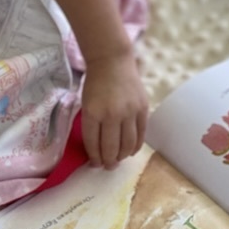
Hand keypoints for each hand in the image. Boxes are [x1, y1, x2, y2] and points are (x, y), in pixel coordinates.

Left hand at [81, 49, 147, 168]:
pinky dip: (135, 146)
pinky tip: (130, 151)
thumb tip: (96, 148)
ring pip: (127, 144)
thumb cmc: (95, 83)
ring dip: (122, 156)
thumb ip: (91, 124)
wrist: (112, 61)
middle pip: (111, 146)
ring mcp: (129, 111)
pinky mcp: (143, 109)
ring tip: (118, 161)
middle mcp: (111, 114)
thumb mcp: (85, 103)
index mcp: (93, 112)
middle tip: (107, 167)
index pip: (93, 142)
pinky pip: (141, 134)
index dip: (94, 157)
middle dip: (108, 161)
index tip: (94, 164)